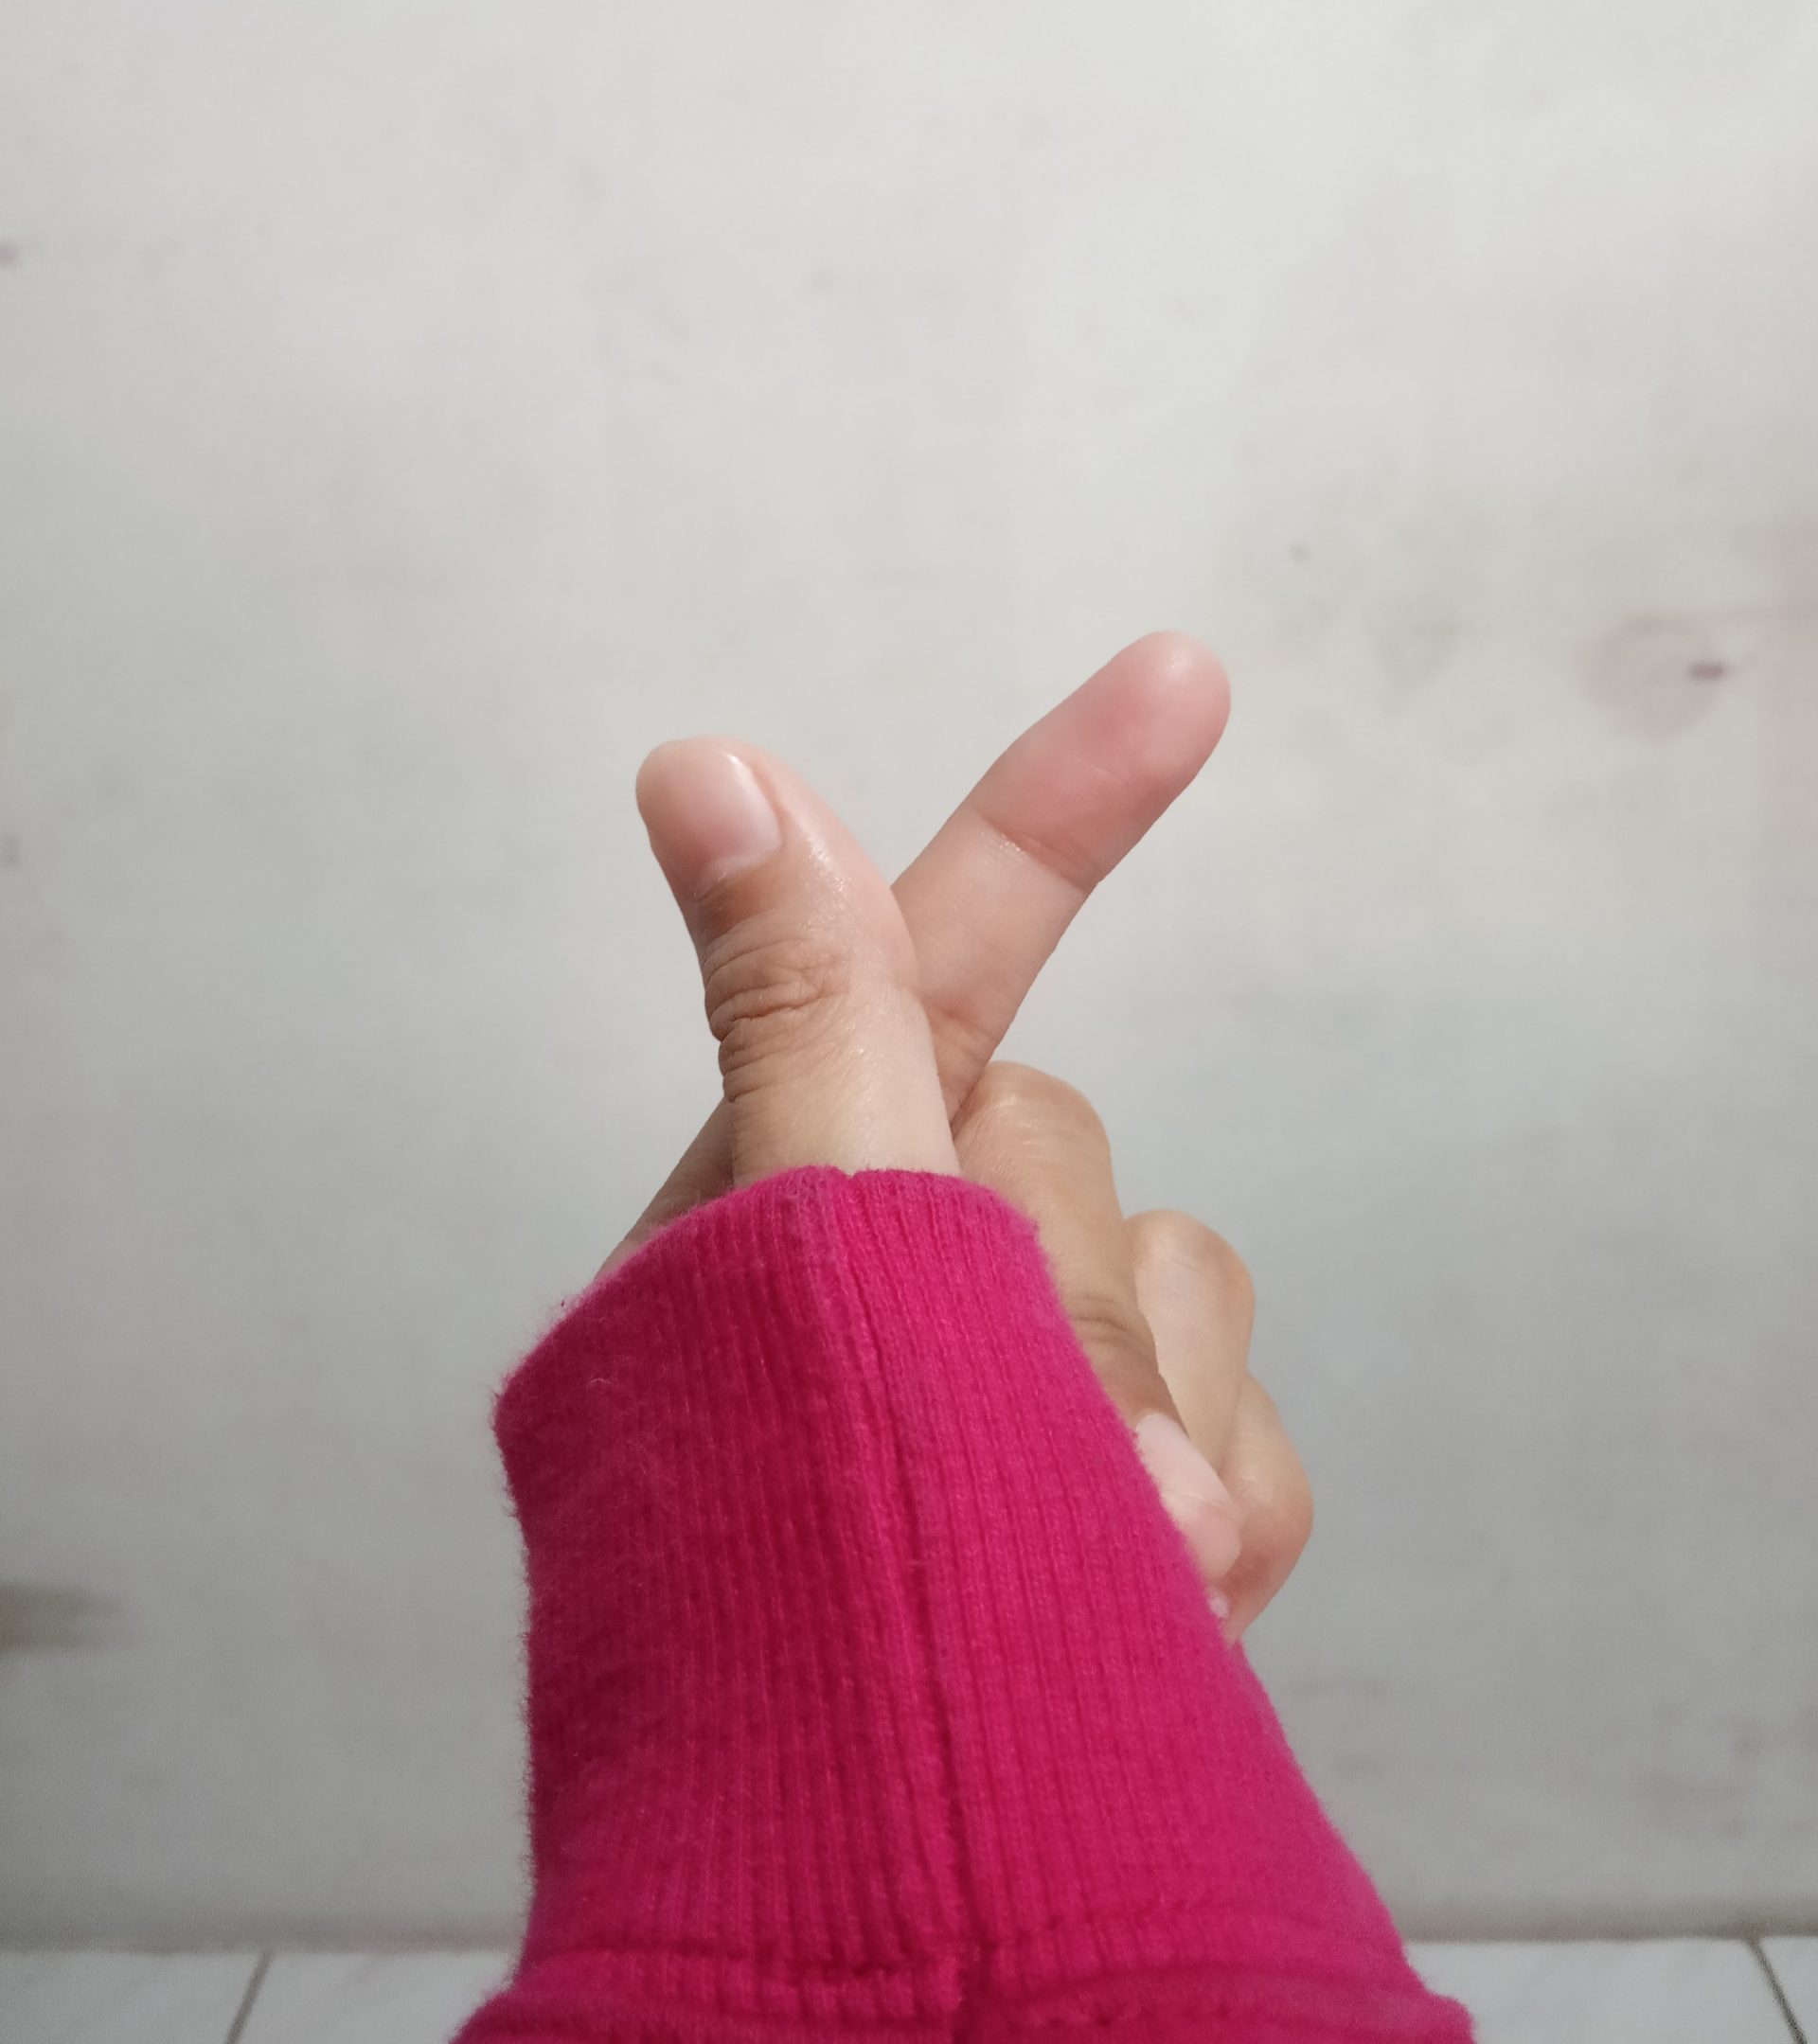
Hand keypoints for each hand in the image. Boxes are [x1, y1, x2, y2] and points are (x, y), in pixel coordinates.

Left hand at [632, 643, 1311, 1640]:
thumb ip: (793, 1015)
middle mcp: (898, 1268)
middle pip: (1066, 1144)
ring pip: (1179, 1283)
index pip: (936, 949)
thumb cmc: (775, 1584)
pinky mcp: (1117, 1506)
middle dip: (1050, 1278)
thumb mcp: (795, 1262)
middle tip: (982, 1421)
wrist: (887, 1893)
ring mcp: (1017, 1391)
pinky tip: (1139, 1592)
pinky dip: (1209, 1517)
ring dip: (1139, 1413)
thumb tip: (704, 768)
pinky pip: (1246, 1439)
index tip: (1180, 679)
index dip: (1057, 807)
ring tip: (1058, 1544)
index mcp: (786, 1187)